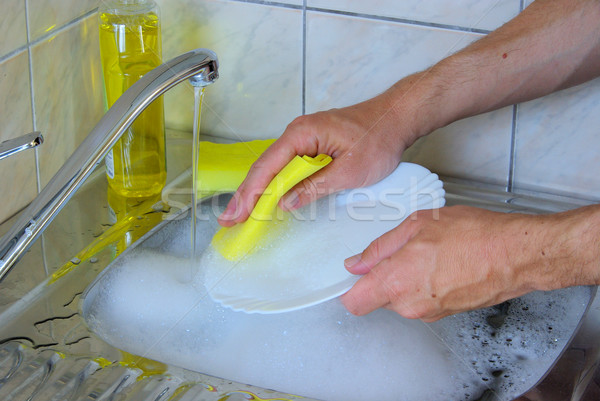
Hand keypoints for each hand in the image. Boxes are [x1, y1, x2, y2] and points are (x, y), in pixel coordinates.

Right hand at [217, 82, 424, 225]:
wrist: (396, 119)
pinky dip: (275, 184)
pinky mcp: (310, 145)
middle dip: (246, 195)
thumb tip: (285, 203)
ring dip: (258, 191)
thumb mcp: (349, 172)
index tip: (237, 214)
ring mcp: (303, 138)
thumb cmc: (378, 138)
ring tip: (241, 213)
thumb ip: (315, 187)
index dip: (250, 194)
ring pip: (273, 168)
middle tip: (229, 219)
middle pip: (264, 167)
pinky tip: (266, 199)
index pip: (268, 167)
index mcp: (302, 134)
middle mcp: (297, 133)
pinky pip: (287, 166)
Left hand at [340, 205, 599, 321]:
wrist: (516, 255)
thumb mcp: (418, 225)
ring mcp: (428, 313)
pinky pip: (421, 300)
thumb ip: (380, 247)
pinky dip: (424, 284)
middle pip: (377, 298)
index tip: (353, 273)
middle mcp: (409, 304)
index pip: (354, 303)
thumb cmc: (473, 235)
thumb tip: (356, 263)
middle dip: (382, 277)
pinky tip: (442, 263)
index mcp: (396, 282)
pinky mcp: (445, 314)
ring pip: (400, 298)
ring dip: (405, 278)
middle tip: (403, 249)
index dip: (349, 288)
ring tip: (429, 253)